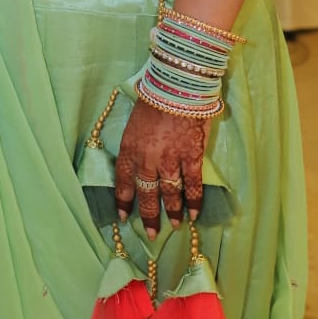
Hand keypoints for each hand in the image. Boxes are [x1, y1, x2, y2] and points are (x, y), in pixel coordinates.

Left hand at [115, 100, 207, 238]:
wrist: (177, 85)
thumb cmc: (154, 96)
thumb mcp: (134, 121)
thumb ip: (136, 144)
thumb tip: (139, 158)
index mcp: (129, 149)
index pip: (123, 182)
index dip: (123, 201)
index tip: (122, 216)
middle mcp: (147, 160)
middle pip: (146, 194)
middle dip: (148, 215)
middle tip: (150, 233)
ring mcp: (170, 161)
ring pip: (169, 194)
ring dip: (172, 212)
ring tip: (175, 225)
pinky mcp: (192, 157)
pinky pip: (192, 185)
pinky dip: (194, 201)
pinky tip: (195, 214)